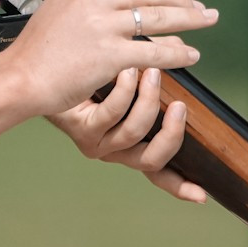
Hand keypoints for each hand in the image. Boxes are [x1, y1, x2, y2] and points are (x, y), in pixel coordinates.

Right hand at [4, 0, 217, 116]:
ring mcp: (102, 24)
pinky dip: (177, 52)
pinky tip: (191, 55)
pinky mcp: (109, 53)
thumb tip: (120, 11)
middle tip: (202, 8)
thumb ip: (88, 6)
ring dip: (188, 20)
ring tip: (206, 22)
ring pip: (157, 19)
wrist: (19, 78)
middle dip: (181, 1)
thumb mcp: (59, 12)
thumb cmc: (35, 53)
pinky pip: (153, 51)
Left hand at [49, 63, 208, 202]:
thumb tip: (184, 50)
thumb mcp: (131, 75)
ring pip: (133, 134)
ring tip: (151, 72)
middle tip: (179, 105)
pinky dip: (124, 91)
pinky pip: (110, 115)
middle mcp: (115, 150)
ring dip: (147, 102)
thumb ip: (155, 70)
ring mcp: (98, 142)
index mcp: (131, 144)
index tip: (202, 196)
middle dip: (171, 133)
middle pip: (152, 160)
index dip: (181, 187)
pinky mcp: (82, 129)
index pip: (160, 171)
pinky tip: (126, 70)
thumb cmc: (91, 76)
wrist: (45, 72)